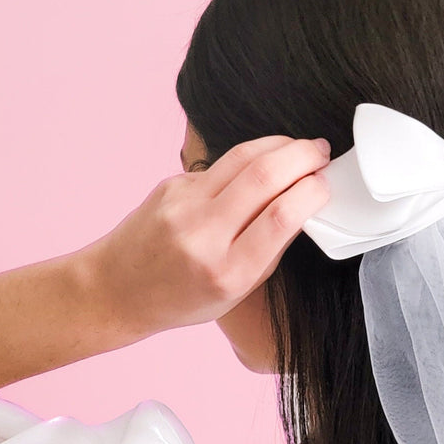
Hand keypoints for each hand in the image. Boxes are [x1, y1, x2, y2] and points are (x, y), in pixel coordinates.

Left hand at [86, 134, 332, 342]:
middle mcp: (203, 237)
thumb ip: (270, 249)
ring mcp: (182, 206)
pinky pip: (219, 167)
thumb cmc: (183, 298)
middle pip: (264, 176)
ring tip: (301, 148)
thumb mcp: (237, 291)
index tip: (326, 184)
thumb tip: (304, 202)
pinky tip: (260, 167)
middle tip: (322, 150)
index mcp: (228, 273)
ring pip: (242, 157)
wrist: (117, 289)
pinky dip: (247, 162)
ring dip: (280, 145)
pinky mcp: (170, 186)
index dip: (312, 191)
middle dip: (303, 155)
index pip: (280, 216)